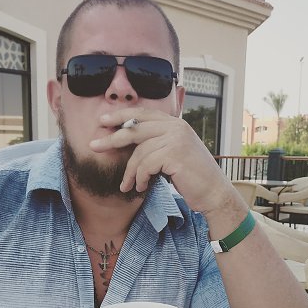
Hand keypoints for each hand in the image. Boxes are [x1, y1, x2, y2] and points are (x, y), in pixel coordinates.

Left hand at [90, 108, 232, 213]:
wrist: (214, 194)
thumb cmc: (192, 179)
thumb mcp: (174, 156)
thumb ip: (157, 145)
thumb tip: (130, 143)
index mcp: (176, 123)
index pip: (143, 113)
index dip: (121, 115)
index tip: (103, 120)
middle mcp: (176, 127)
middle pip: (135, 128)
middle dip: (112, 138)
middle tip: (93, 146)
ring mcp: (177, 139)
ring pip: (139, 152)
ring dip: (129, 172)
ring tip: (126, 185)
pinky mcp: (175, 154)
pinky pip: (146, 165)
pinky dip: (139, 178)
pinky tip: (141, 187)